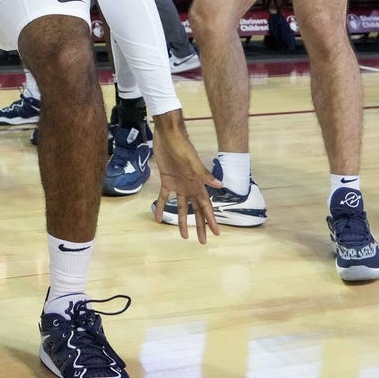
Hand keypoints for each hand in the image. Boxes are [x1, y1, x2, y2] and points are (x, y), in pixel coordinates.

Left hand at [151, 110, 221, 242]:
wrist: (168, 135)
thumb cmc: (182, 147)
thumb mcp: (192, 161)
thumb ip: (204, 174)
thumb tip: (220, 185)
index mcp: (198, 184)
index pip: (206, 206)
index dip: (211, 220)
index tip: (217, 234)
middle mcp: (190, 186)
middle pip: (196, 210)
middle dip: (200, 225)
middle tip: (202, 242)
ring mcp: (178, 184)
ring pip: (182, 206)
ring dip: (182, 220)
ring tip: (183, 236)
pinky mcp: (166, 179)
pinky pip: (164, 197)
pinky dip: (161, 207)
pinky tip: (158, 218)